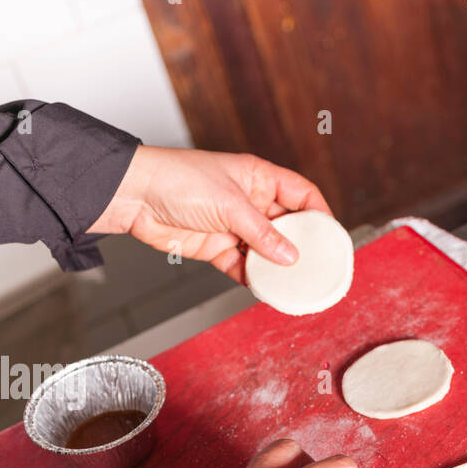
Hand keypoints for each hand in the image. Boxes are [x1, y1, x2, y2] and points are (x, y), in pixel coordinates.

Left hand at [89, 146, 331, 282]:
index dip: (320, 213)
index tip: (331, 236)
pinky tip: (266, 289)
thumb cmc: (177, 179)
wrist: (134, 196)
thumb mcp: (229, 203)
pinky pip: (244, 267)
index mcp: (259, 178)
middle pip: (288, 227)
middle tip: (317, 267)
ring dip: (278, 268)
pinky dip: (254, 279)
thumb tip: (290, 255)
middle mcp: (251, 202)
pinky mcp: (217, 248)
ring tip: (294, 284)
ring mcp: (234, 226)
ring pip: (267, 252)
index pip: (302, 194)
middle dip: (302, 247)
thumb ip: (262, 232)